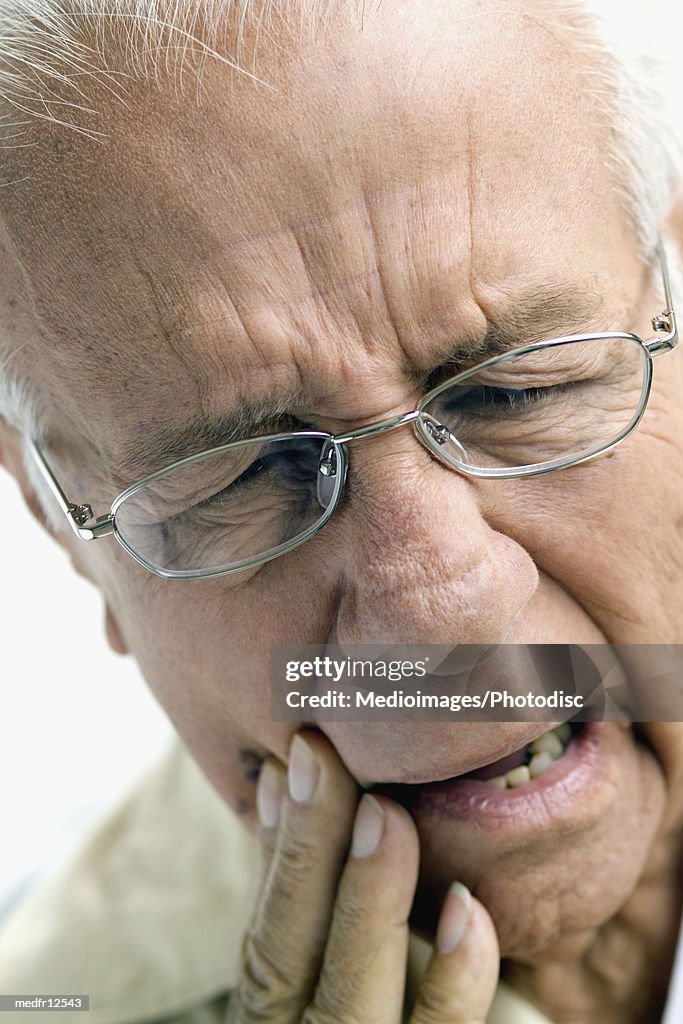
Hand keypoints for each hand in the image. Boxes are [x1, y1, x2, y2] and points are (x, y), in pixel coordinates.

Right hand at [226, 730, 499, 1022]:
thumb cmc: (338, 1019)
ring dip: (368, 896)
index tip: (285, 759)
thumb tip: (286, 775)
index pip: (263, 934)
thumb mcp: (304, 975)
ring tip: (384, 811)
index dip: (276, 847)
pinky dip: (453, 979)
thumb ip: (302, 897)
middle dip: (309, 849)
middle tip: (321, 754)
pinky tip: (466, 907)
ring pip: (349, 993)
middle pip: (288, 953)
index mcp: (269, 1016)